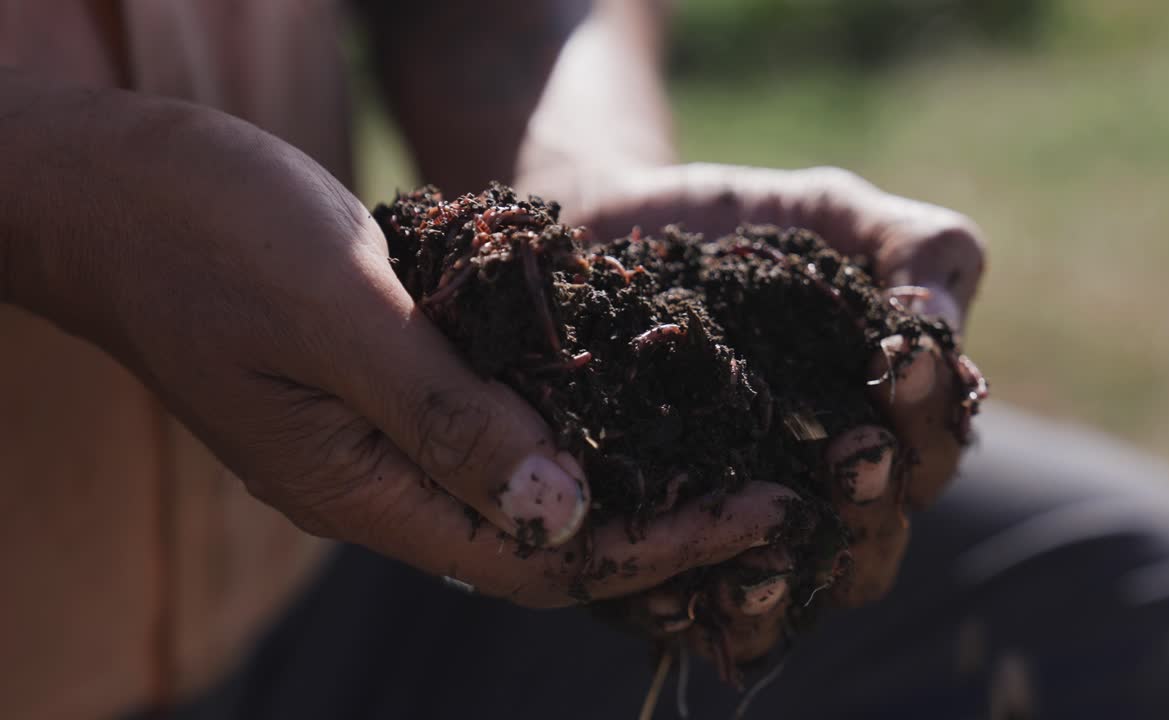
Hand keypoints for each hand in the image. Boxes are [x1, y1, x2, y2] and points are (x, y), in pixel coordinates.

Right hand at [3, 95, 796, 608]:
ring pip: (525, 489)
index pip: (542, 557)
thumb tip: (565, 513)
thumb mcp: (336, 309)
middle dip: (662, 523)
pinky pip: (492, 431)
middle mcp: (377, 487)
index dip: (660, 542)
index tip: (762, 507)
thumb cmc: (209, 231)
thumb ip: (444, 415)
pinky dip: (569, 423)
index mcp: (362, 489)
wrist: (112, 192)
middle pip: (545, 541)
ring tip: (727, 452)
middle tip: (773, 487)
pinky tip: (628, 393)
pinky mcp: (380, 392)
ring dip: (625, 477)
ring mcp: (376, 444)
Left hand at [565, 163, 986, 665]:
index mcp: (876, 433)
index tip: (899, 363)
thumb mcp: (833, 214)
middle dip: (870, 506)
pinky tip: (667, 581)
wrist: (606, 229)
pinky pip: (669, 605)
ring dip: (782, 587)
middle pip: (866, 548)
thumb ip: (917, 249)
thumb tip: (938, 332)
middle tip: (854, 452)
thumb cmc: (736, 227)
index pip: (929, 454)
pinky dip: (675, 605)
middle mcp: (811, 498)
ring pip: (778, 599)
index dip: (927, 417)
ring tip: (767, 558)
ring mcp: (728, 532)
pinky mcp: (647, 545)